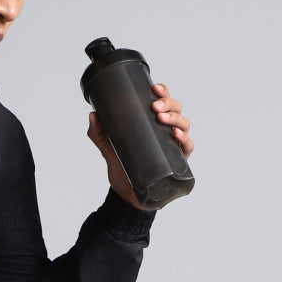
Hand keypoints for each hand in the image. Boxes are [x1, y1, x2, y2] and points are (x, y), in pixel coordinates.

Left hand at [88, 83, 194, 210]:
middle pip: (176, 109)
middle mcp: (166, 130)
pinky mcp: (178, 161)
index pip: (163, 101)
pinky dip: (184, 139)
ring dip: (175, 118)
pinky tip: (176, 135)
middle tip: (155, 107)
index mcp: (153, 122)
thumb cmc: (121, 166)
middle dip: (168, 104)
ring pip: (183, 124)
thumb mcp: (108, 147)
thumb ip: (99, 132)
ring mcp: (173, 145)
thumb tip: (93, 114)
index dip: (163, 92)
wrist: (124, 193)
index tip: (155, 88)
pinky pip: (188, 146)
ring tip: (162, 118)